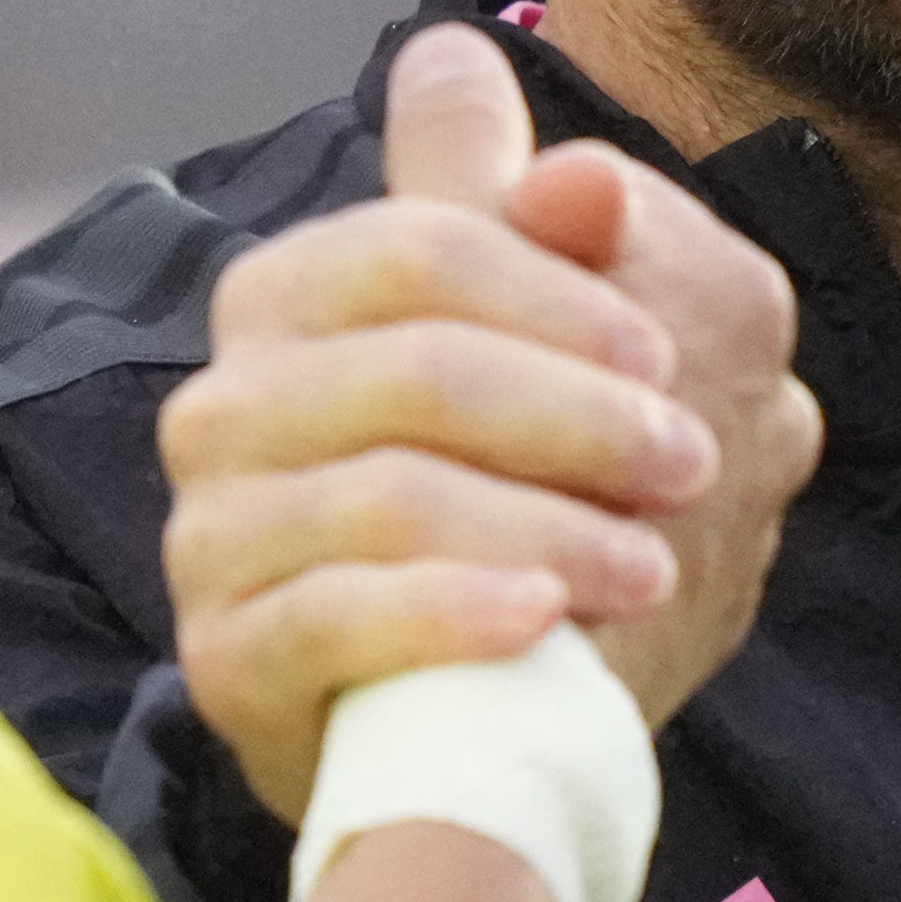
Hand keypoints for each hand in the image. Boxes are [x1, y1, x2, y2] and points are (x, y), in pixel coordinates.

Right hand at [165, 24, 820, 823]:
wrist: (465, 725)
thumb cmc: (519, 511)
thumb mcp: (554, 368)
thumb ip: (558, 250)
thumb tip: (585, 176)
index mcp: (293, 294)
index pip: (426, 242)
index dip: (561, 292)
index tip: (668, 358)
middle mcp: (227, 404)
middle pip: (418, 367)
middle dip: (576, 416)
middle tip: (689, 466)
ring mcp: (211, 534)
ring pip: (388, 495)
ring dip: (547, 527)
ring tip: (651, 571)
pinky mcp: (225, 660)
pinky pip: (335, 618)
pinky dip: (451, 612)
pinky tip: (541, 622)